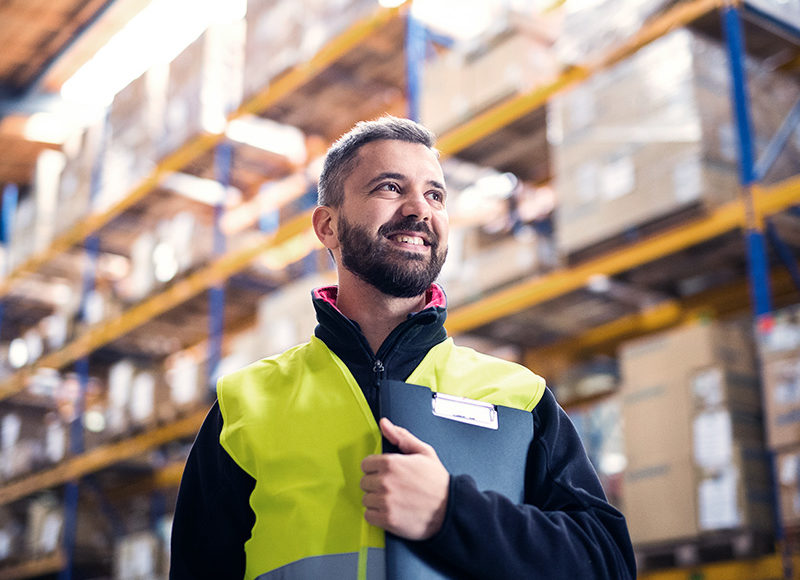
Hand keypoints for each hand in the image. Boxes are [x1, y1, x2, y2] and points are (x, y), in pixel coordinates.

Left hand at [360, 418, 449, 539]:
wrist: (450, 509)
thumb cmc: (437, 482)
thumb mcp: (424, 452)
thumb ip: (401, 436)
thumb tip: (384, 424)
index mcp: (391, 463)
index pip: (366, 464)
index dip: (376, 469)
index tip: (386, 474)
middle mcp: (385, 481)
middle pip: (364, 482)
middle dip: (376, 484)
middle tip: (393, 488)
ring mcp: (385, 501)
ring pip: (366, 499)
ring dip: (376, 501)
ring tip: (393, 500)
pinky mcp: (387, 519)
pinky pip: (368, 516)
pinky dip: (377, 516)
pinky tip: (391, 512)